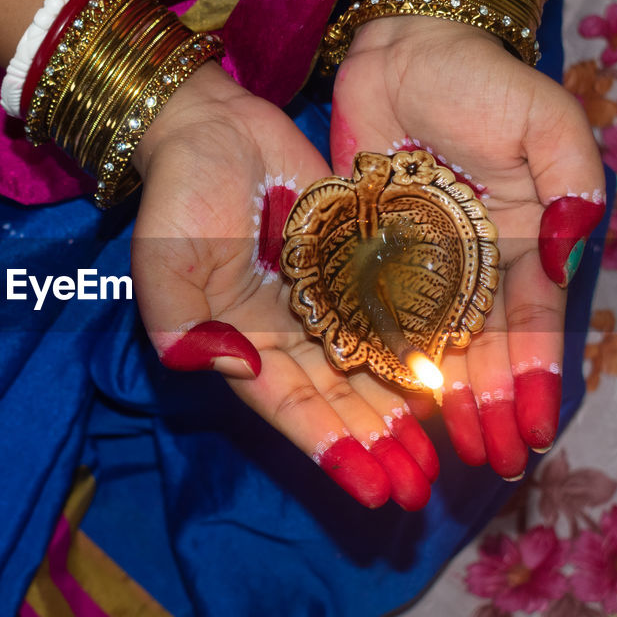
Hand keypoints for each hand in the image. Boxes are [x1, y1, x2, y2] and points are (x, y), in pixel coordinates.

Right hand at [131, 63, 438, 509]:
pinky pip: (388, 312)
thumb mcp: (165, 259)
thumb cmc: (178, 193)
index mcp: (241, 343)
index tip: (375, 491)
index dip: (332, 450)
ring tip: (441, 453)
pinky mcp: (352, 264)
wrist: (211, 125)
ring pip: (370, 366)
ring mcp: (322, 300)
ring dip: (401, 411)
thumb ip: (182, 321)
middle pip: (339, 399)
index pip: (291, 408)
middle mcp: (286, 334)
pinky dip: (415, 345)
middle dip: (378, 444)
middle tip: (421, 489)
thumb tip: (230, 366)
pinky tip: (451, 377)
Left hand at [330, 16, 604, 478]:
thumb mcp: (548, 120)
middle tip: (488, 466)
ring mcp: (419, 266)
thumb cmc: (482, 79)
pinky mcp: (365, 255)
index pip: (532, 325)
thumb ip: (572, 181)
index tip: (535, 432)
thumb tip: (572, 255)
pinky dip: (381, 360)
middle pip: (482, 352)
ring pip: (430, 348)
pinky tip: (385, 403)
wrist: (402, 47)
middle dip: (489, 409)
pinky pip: (373, 317)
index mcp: (524, 244)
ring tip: (442, 454)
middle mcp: (473, 267)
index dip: (534, 379)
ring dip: (439, 402)